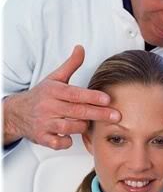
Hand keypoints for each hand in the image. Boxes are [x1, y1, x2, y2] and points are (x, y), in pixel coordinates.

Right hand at [3, 45, 120, 149]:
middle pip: (77, 111)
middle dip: (98, 114)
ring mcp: (44, 123)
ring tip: (88, 123)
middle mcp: (48, 107)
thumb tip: (80, 49)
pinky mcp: (42, 137)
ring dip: (82, 126)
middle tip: (116, 116)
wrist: (18, 113)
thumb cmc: (42, 95)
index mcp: (53, 91)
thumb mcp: (55, 78)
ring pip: (70, 127)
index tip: (107, 99)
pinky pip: (59, 143)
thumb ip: (71, 65)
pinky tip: (70, 137)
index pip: (75, 94)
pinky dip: (66, 142)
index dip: (92, 97)